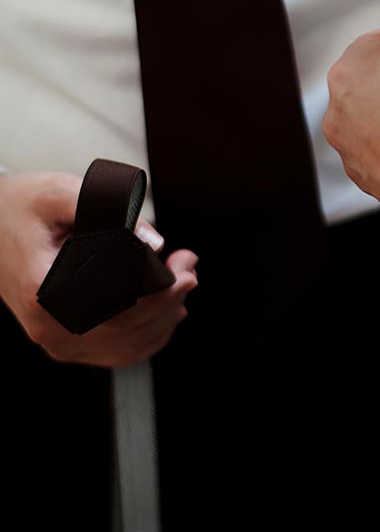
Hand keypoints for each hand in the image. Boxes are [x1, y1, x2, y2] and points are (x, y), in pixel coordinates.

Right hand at [0, 172, 197, 367]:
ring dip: (167, 316)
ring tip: (184, 280)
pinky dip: (151, 334)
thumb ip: (109, 209)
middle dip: (173, 298)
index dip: (163, 291)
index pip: (120, 308)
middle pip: (129, 329)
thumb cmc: (25, 206)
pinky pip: (118, 352)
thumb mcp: (60, 193)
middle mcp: (48, 327)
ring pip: (128, 346)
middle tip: (190, 266)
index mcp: (44, 293)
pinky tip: (169, 309)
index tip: (184, 264)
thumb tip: (153, 242)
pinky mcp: (66, 343)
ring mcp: (57, 341)